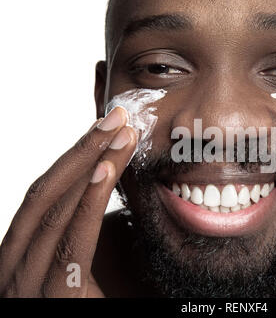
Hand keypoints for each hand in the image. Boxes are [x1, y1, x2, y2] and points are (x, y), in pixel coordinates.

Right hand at [0, 107, 136, 296]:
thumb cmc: (110, 304)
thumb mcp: (100, 263)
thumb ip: (98, 230)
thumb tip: (121, 193)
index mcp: (23, 257)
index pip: (46, 195)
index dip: (75, 156)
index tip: (109, 127)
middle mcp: (14, 267)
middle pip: (46, 193)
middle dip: (82, 149)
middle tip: (117, 115)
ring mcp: (25, 286)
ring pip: (53, 209)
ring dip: (89, 163)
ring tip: (120, 132)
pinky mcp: (53, 300)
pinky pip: (70, 241)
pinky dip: (87, 201)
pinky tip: (106, 168)